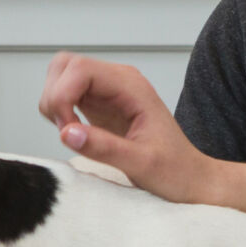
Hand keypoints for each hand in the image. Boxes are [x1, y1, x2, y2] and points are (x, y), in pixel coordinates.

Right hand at [35, 52, 245, 213]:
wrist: (190, 180)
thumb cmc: (176, 171)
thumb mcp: (142, 164)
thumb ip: (105, 148)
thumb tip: (67, 133)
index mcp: (131, 86)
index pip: (79, 69)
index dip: (62, 95)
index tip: (66, 129)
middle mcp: (118, 82)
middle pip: (65, 66)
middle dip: (55, 98)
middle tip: (67, 132)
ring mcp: (107, 92)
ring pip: (61, 78)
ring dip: (54, 104)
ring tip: (71, 134)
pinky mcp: (98, 106)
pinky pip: (66, 96)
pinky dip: (59, 113)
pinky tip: (74, 134)